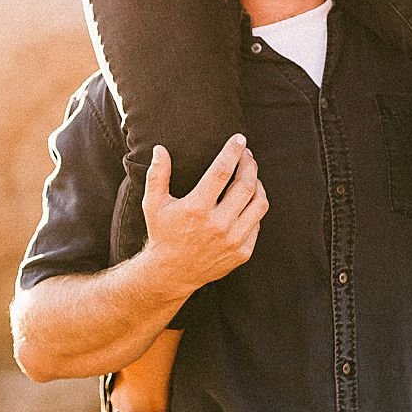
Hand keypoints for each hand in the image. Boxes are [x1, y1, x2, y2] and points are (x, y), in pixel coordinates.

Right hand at [141, 134, 268, 292]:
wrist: (172, 273)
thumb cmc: (163, 233)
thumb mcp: (153, 204)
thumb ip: (157, 175)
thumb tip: (160, 149)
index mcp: (196, 209)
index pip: (221, 171)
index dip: (233, 151)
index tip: (239, 139)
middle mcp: (217, 225)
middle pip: (246, 185)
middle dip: (250, 164)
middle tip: (247, 154)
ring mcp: (233, 240)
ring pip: (259, 203)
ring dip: (258, 184)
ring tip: (251, 175)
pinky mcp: (242, 252)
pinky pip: (258, 223)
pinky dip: (255, 208)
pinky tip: (248, 200)